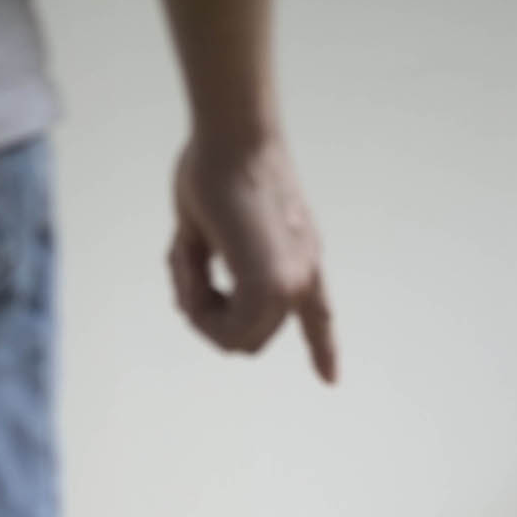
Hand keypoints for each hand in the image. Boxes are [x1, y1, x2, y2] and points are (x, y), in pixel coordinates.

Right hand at [168, 135, 336, 382]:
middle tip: (186, 272)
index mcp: (297, 257)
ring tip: (187, 262)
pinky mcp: (271, 287)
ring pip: (234, 340)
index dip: (322, 349)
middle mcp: (301, 276)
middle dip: (208, 317)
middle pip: (248, 338)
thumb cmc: (214, 163)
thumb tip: (190, 308)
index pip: (318, 313)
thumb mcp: (207, 227)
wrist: (232, 135)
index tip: (330, 380)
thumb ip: (206, 266)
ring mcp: (290, 285)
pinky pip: (223, 331)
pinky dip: (197, 307)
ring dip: (199, 311)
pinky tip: (190, 264)